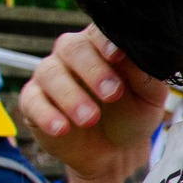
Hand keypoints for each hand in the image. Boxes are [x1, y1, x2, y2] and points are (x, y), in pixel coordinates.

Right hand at [18, 27, 167, 182]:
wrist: (115, 150)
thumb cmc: (133, 113)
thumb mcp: (149, 97)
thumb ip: (147, 75)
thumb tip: (146, 55)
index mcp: (102, 44)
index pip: (100, 32)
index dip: (106, 41)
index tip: (117, 55)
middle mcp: (72, 53)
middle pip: (72, 48)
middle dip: (93, 70)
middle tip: (112, 94)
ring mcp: (50, 75)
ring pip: (51, 74)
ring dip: (71, 96)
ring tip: (90, 119)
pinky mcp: (33, 101)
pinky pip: (33, 101)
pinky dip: (46, 115)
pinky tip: (62, 128)